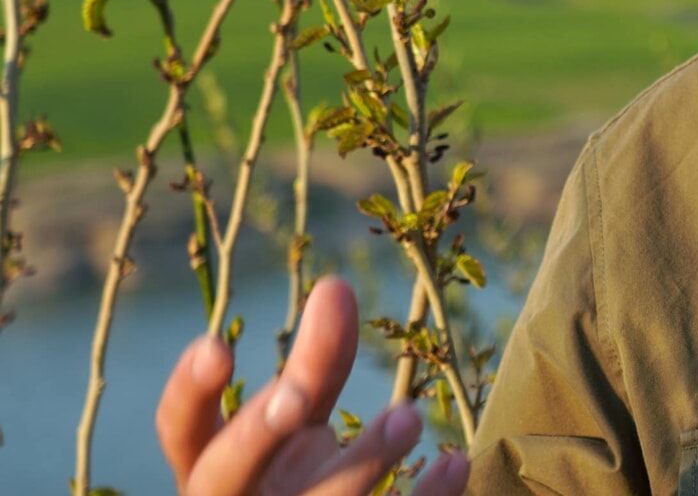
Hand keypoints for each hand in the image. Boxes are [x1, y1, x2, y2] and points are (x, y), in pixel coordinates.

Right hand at [155, 276, 468, 494]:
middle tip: (295, 395)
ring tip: (408, 416)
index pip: (180, 431)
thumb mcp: (296, 420)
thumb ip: (313, 364)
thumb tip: (334, 287)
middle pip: (226, 473)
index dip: (189, 394)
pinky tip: (455, 463)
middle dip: (256, 435)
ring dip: (362, 461)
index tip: (217, 345)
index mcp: (212, 464)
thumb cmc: (294, 472)